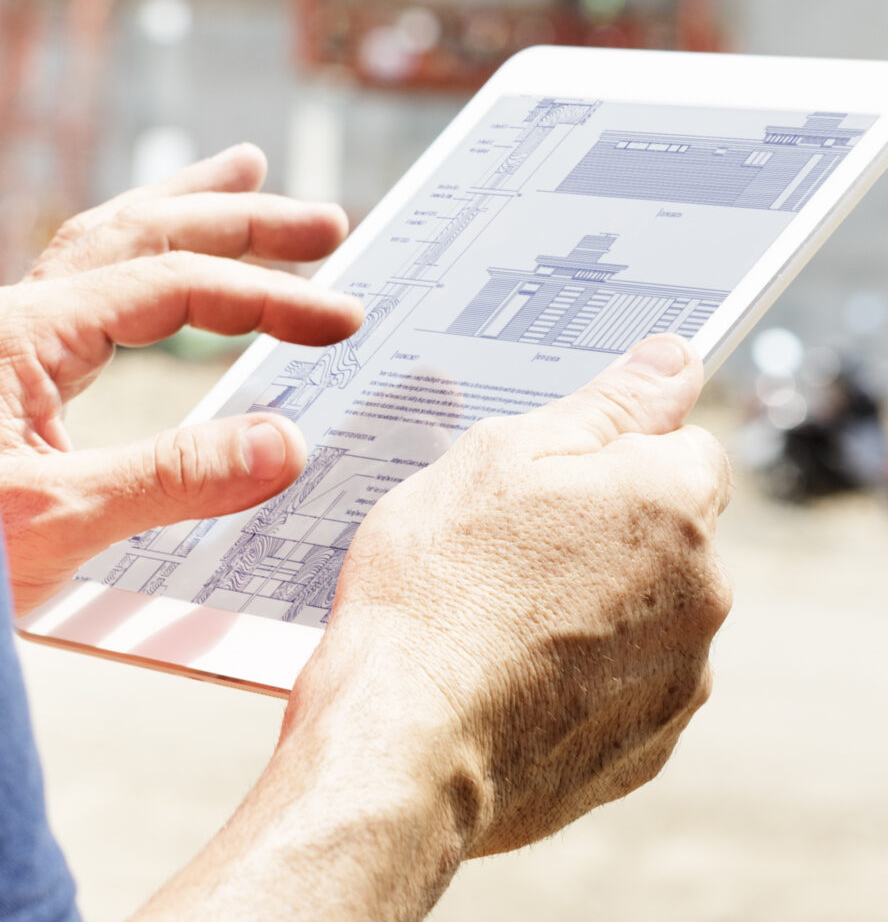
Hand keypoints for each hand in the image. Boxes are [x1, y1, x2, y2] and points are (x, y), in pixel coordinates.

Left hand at [0, 145, 357, 614]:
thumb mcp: (57, 521)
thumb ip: (173, 478)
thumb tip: (287, 441)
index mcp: (24, 331)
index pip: (168, 284)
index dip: (262, 294)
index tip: (341, 318)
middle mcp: (11, 314)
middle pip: (135, 234)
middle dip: (232, 217)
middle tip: (325, 221)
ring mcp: (1, 338)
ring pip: (102, 245)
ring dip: (179, 211)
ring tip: (245, 177)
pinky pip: (82, 290)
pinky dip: (137, 262)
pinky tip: (160, 272)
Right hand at [295, 334, 734, 856]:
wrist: (405, 734)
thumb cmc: (437, 583)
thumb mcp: (499, 455)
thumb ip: (603, 407)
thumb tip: (672, 361)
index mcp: (670, 505)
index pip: (686, 444)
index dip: (615, 444)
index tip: (554, 462)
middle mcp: (702, 594)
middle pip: (667, 529)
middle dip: (602, 521)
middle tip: (503, 530)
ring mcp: (680, 679)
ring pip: (645, 607)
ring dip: (591, 596)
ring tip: (491, 604)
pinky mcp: (647, 746)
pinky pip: (623, 681)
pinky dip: (577, 668)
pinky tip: (504, 664)